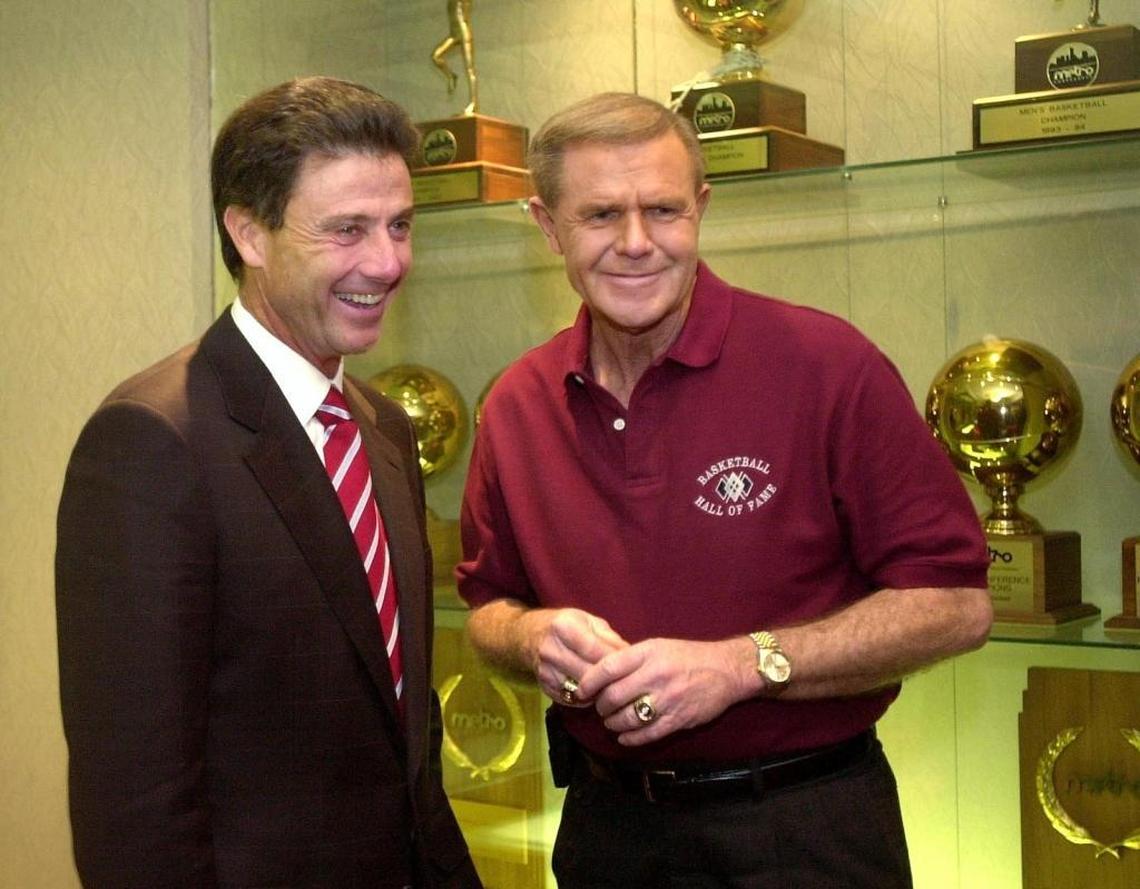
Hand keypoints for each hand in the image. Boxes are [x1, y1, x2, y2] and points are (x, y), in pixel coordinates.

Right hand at [529, 608, 627, 707]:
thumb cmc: (566, 625)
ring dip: (599, 692)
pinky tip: (597, 693)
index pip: (594, 650)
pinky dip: (587, 699)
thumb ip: (609, 637)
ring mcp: (545, 671)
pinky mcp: (545, 688)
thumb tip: (630, 656)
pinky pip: (572, 700)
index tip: (632, 665)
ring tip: (614, 689)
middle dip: (610, 680)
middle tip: (627, 682)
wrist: (529, 636)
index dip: (615, 660)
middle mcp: (551, 650)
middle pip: (587, 673)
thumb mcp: (588, 620)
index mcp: (563, 627)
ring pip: (581, 690)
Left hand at [577, 637, 751, 745]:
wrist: (726, 670)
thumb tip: (601, 673)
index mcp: (648, 653)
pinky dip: (631, 739)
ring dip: (613, 724)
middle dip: (601, 706)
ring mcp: (667, 699)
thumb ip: (632, 659)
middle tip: (600, 708)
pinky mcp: (678, 719)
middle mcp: (656, 675)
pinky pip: (647, 734)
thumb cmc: (688, 656)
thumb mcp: (658, 646)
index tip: (581, 691)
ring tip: (611, 722)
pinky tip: (625, 737)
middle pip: (614, 696)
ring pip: (628, 718)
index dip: (589, 681)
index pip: (608, 667)